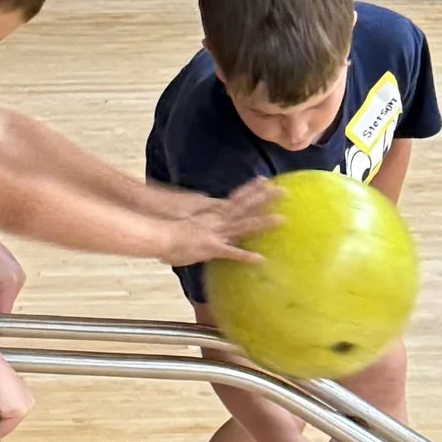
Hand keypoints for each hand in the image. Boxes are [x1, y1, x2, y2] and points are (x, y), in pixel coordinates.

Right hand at [160, 176, 279, 265]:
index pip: (235, 198)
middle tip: (283, 191)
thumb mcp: (182, 213)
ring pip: (244, 225)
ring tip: (282, 220)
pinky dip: (245, 257)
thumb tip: (200, 206)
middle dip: (264, 198)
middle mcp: (217, 219)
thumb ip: (195, 210)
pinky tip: (260, 259)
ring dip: (263, 223)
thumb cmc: (166, 226)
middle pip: (245, 206)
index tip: (264, 181)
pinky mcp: (211, 247)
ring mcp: (216, 232)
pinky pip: (231, 253)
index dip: (250, 190)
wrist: (157, 233)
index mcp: (211, 212)